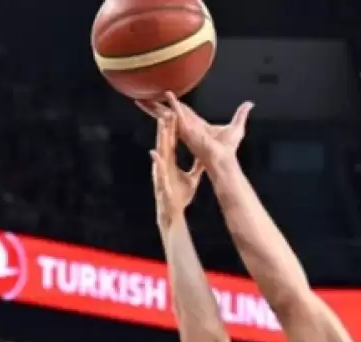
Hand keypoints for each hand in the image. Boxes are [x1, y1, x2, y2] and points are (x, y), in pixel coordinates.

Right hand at [139, 94, 251, 167]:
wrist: (224, 161)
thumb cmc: (228, 149)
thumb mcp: (236, 127)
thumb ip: (240, 115)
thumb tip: (249, 104)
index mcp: (195, 125)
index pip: (180, 111)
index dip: (170, 104)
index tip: (160, 97)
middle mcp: (187, 126)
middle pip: (167, 112)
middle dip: (154, 106)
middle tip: (141, 98)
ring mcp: (185, 129)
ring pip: (167, 114)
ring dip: (155, 106)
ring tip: (142, 99)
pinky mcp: (187, 131)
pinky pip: (178, 116)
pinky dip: (173, 105)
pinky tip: (167, 96)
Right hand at [150, 112, 200, 229]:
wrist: (173, 212)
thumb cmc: (179, 196)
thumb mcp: (192, 179)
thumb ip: (198, 167)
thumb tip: (206, 157)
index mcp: (171, 162)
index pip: (172, 141)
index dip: (173, 128)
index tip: (174, 113)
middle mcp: (164, 164)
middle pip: (165, 142)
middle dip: (165, 127)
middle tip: (166, 109)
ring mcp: (161, 173)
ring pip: (160, 152)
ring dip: (160, 139)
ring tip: (160, 125)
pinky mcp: (160, 182)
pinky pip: (158, 171)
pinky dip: (156, 162)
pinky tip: (154, 153)